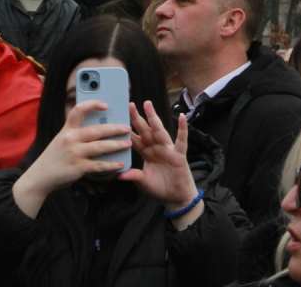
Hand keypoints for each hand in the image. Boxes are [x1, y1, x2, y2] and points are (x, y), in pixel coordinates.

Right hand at [12, 100, 130, 217]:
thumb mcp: (61, 140)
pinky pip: (98, 165)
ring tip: (127, 144)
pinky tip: (119, 164)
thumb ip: (75, 134)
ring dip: (116, 145)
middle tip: (126, 128)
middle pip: (96, 130)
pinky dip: (110, 165)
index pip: (79, 110)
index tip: (106, 104)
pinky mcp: (78, 167)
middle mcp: (70, 139)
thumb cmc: (54, 157)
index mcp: (67, 130)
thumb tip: (98, 128)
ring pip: (100, 147)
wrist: (40, 176)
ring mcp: (74, 153)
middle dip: (114, 129)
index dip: (93, 105)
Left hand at [119, 100, 199, 214]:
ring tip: (148, 105)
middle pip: (145, 130)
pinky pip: (181, 140)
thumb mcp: (144, 182)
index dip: (127, 129)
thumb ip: (134, 176)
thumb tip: (119, 175)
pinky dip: (182, 129)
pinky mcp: (179, 154)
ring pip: (159, 131)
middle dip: (137, 118)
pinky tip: (181, 117)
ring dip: (154, 118)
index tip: (118, 118)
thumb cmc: (160, 188)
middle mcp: (156, 148)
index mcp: (146, 153)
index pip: (135, 139)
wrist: (176, 197)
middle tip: (130, 104)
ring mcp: (168, 149)